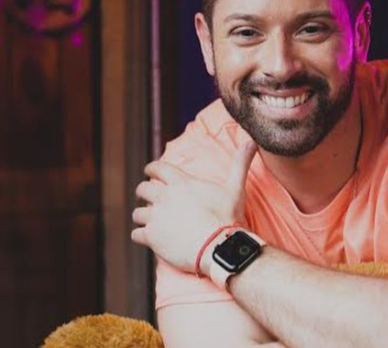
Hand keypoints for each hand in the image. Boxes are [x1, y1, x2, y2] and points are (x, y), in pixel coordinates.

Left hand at [131, 141, 257, 271]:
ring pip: (137, 213)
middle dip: (143, 192)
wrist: (219, 246)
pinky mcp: (152, 237)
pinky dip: (140, 236)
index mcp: (181, 183)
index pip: (157, 168)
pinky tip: (146, 238)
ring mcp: (156, 217)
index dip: (151, 169)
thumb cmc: (227, 216)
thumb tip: (252, 141)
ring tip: (148, 220)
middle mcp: (164, 197)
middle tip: (147, 196)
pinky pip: (136, 234)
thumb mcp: (235, 188)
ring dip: (142, 216)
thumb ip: (240, 163)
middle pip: (143, 189)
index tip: (149, 171)